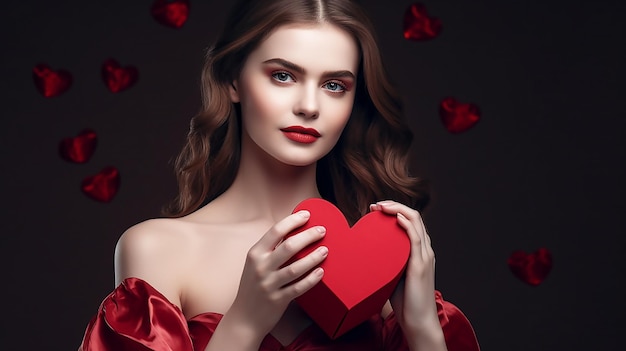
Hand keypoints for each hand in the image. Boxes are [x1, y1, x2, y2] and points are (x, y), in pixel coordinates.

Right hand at [225, 210, 327, 340]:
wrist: (244, 318)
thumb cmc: (253, 287)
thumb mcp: (255, 264)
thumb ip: (270, 249)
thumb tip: (293, 230)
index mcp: (255, 254)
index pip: (276, 231)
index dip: (293, 221)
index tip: (307, 215)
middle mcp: (261, 267)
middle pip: (289, 246)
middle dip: (308, 235)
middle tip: (322, 231)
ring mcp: (269, 284)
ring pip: (296, 267)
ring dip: (314, 257)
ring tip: (325, 250)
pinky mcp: (278, 300)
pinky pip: (298, 287)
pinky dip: (311, 279)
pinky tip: (321, 272)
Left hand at [370, 201, 439, 333]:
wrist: (417, 321)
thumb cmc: (404, 301)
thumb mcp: (392, 275)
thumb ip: (386, 262)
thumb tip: (365, 255)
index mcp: (419, 251)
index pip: (411, 221)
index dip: (394, 210)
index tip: (375, 209)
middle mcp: (425, 250)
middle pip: (414, 216)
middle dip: (394, 205)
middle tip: (375, 205)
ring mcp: (424, 256)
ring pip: (416, 221)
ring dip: (397, 209)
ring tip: (380, 207)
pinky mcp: (420, 265)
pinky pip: (415, 238)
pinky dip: (406, 223)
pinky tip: (395, 218)